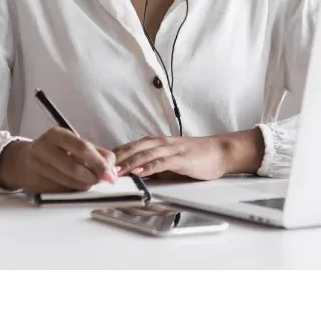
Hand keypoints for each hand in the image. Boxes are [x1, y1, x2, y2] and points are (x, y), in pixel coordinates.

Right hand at [0, 127, 116, 192]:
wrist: (22, 161)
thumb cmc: (55, 151)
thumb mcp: (74, 145)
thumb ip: (97, 154)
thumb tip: (113, 170)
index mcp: (58, 134)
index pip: (83, 147)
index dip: (99, 163)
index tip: (110, 175)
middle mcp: (44, 148)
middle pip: (75, 167)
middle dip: (93, 177)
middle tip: (100, 181)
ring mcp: (37, 166)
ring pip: (68, 182)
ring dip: (84, 186)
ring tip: (87, 183)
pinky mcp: (34, 183)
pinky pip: (60, 191)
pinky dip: (72, 191)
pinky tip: (72, 186)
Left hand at [114, 129, 265, 181]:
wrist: (220, 152)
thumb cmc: (197, 157)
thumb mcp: (171, 162)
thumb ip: (154, 166)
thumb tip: (135, 176)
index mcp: (158, 143)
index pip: (131, 146)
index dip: (115, 154)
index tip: (99, 163)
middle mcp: (162, 143)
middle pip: (134, 147)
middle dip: (116, 158)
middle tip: (100, 167)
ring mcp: (172, 149)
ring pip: (146, 153)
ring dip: (129, 162)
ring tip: (115, 171)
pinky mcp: (182, 158)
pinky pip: (163, 161)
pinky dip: (150, 166)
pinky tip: (140, 171)